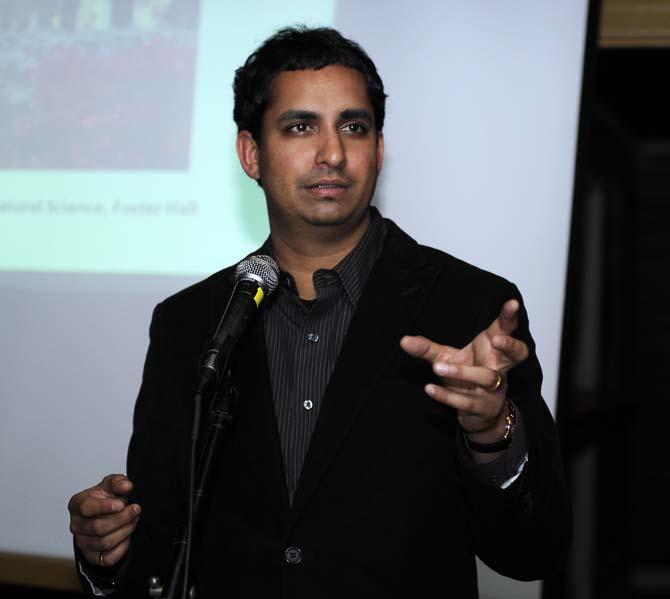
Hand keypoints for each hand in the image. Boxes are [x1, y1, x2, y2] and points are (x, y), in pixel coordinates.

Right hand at [68, 474, 139, 567]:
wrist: (106, 514)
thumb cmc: (107, 497)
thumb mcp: (112, 484)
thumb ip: (118, 482)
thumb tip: (126, 486)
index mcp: (77, 505)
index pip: (87, 508)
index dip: (105, 507)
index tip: (122, 504)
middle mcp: (76, 525)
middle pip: (97, 528)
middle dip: (122, 518)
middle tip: (136, 510)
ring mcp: (82, 542)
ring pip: (104, 543)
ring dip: (125, 530)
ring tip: (134, 520)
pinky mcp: (92, 556)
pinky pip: (108, 558)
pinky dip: (122, 547)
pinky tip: (128, 535)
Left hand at [400, 299, 528, 442]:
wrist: (478, 414)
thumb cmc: (467, 377)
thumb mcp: (446, 357)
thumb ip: (427, 348)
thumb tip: (404, 340)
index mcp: (492, 349)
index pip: (505, 330)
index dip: (510, 317)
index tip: (512, 303)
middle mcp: (498, 367)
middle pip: (516, 354)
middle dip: (510, 346)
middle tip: (497, 339)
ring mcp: (493, 388)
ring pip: (486, 378)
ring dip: (462, 372)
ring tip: (437, 367)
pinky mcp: (482, 407)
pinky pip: (466, 401)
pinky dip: (447, 395)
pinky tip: (429, 388)